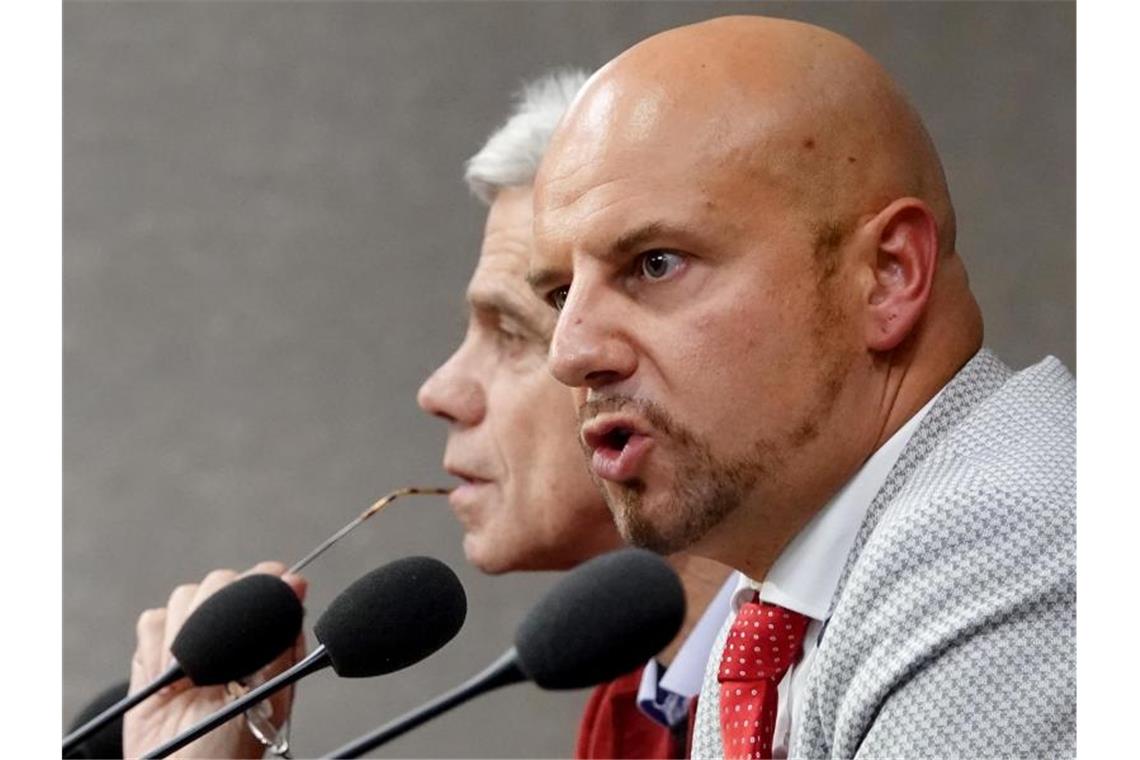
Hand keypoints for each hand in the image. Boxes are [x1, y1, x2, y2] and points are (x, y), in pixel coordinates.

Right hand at [123, 561, 307, 758]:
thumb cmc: (232, 748)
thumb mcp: (267, 693)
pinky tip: (168, 681)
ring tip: (191, 677)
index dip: (258, 583)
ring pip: (184, 597)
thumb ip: (279, 639)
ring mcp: (192, 641)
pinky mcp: (155, 654)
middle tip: (213, 656)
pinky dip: (155, 647)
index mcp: (266, 637)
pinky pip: (152, 622)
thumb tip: (297, 584)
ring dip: (183, 634)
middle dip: (213, 612)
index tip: (249, 602)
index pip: (266, 580)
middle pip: (220, 582)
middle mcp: (230, 633)